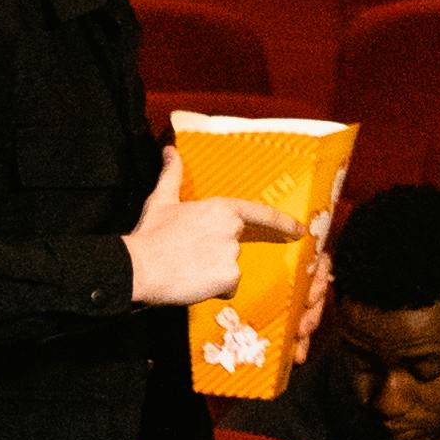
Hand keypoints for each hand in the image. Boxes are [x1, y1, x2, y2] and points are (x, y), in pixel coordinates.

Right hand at [121, 188, 301, 307]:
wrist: (139, 267)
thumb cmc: (150, 234)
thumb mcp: (161, 200)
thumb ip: (172, 174)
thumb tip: (170, 151)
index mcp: (220, 208)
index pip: (260, 214)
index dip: (283, 223)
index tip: (300, 230)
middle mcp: (232, 229)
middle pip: (234, 245)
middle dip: (216, 252)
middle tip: (188, 255)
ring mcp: (233, 254)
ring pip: (231, 268)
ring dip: (213, 272)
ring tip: (186, 268)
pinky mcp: (230, 277)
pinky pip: (228, 287)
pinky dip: (213, 288)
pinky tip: (193, 283)